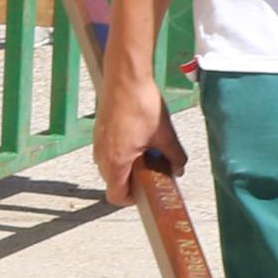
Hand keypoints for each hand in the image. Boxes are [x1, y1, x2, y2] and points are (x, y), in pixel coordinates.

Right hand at [92, 60, 184, 206]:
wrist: (125, 77)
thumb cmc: (141, 104)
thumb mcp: (166, 135)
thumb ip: (175, 157)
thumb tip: (179, 168)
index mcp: (116, 161)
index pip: (116, 196)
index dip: (132, 199)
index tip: (147, 191)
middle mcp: (101, 155)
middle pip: (113, 182)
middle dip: (133, 180)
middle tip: (152, 169)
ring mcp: (98, 143)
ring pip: (111, 167)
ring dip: (127, 165)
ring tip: (147, 151)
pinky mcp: (100, 131)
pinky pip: (108, 152)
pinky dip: (122, 152)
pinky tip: (139, 138)